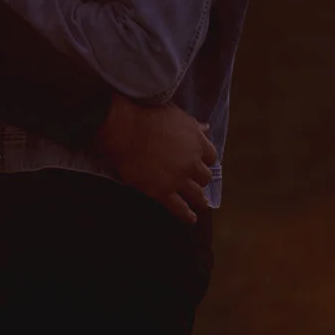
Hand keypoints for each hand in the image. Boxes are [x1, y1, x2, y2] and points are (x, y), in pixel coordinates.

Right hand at [95, 95, 215, 222]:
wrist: (123, 129)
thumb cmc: (147, 116)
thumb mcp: (175, 115)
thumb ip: (193, 126)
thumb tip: (207, 128)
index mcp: (197, 142)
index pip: (211, 156)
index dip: (205, 160)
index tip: (201, 162)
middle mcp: (192, 162)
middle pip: (205, 176)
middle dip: (201, 178)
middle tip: (196, 181)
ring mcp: (178, 179)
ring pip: (197, 194)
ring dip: (200, 199)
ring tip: (201, 203)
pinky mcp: (163, 191)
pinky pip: (179, 207)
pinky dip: (187, 215)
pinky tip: (192, 219)